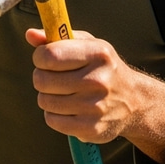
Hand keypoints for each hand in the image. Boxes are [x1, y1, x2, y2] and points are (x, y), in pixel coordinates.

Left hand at [25, 28, 164, 163]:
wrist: (134, 102)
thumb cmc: (103, 68)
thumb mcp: (87, 45)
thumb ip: (57, 38)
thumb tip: (30, 35)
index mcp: (97, 54)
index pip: (50, 55)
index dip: (39, 56)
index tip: (44, 58)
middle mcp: (98, 80)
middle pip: (42, 80)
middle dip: (41, 77)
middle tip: (52, 76)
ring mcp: (95, 107)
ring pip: (44, 101)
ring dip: (47, 96)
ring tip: (62, 92)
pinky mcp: (91, 128)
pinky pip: (52, 120)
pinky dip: (53, 114)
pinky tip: (67, 108)